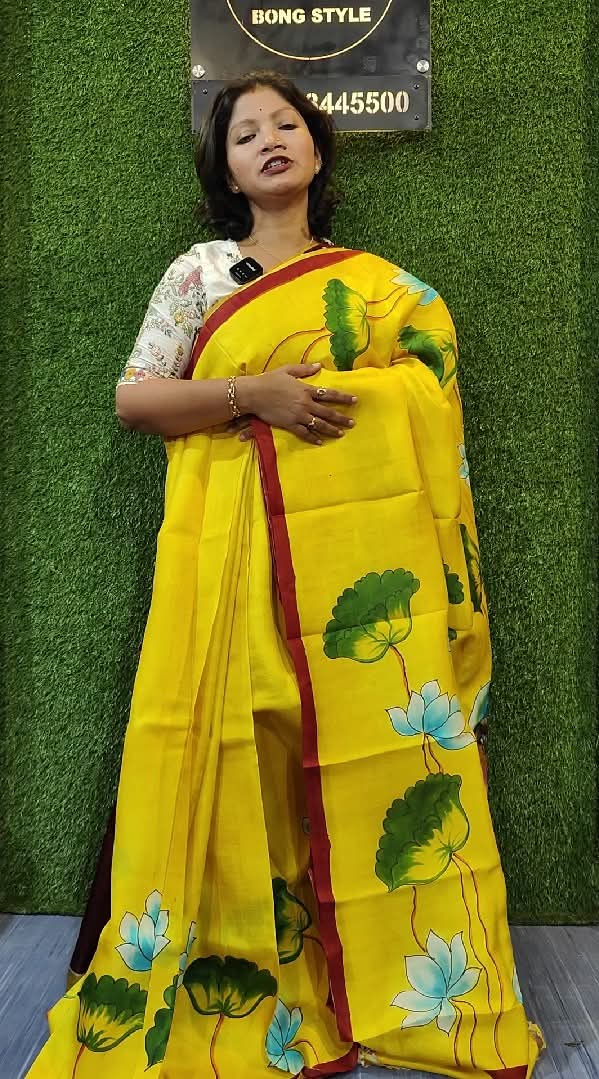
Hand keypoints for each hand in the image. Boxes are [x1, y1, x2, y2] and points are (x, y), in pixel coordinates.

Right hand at [236, 364, 356, 444]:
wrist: (253, 394)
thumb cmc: (269, 380)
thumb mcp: (288, 370)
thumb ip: (305, 369)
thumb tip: (319, 366)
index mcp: (306, 389)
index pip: (329, 394)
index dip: (343, 397)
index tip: (355, 401)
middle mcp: (305, 403)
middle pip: (327, 412)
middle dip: (341, 418)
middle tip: (352, 423)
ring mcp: (298, 415)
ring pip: (319, 424)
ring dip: (331, 429)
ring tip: (341, 433)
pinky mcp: (290, 424)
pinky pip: (304, 433)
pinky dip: (313, 437)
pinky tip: (320, 441)